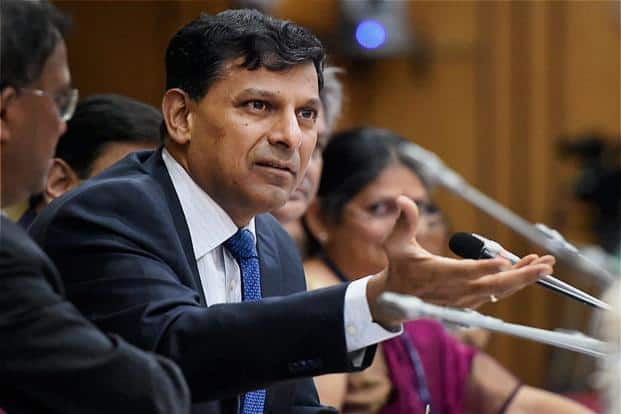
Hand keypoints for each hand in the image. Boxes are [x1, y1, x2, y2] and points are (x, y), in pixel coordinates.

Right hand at [367, 196, 553, 326]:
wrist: (397, 297)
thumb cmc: (398, 265)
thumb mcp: (394, 243)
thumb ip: (404, 221)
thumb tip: (403, 199)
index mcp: (433, 274)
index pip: (462, 272)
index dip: (483, 268)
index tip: (503, 261)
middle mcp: (452, 290)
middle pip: (491, 286)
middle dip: (520, 276)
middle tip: (543, 266)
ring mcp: (462, 298)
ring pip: (498, 291)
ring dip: (523, 277)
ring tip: (544, 264)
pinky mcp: (469, 300)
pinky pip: (496, 292)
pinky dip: (514, 281)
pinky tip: (529, 268)